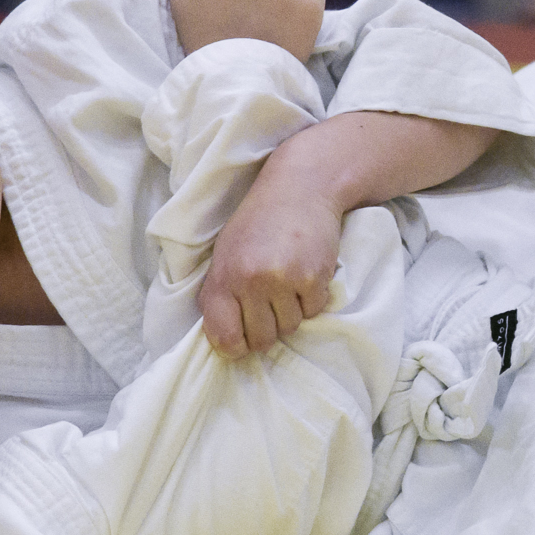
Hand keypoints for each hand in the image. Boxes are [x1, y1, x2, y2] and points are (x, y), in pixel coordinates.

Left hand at [199, 171, 339, 356]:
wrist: (300, 188)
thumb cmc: (258, 223)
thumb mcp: (226, 254)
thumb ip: (221, 294)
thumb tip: (225, 340)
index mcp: (223, 277)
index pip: (225, 339)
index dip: (236, 347)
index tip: (243, 339)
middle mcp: (251, 282)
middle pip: (261, 340)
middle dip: (267, 329)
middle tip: (270, 305)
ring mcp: (284, 280)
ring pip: (290, 328)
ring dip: (291, 313)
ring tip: (288, 283)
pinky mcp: (314, 277)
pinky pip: (314, 312)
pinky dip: (312, 299)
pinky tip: (305, 274)